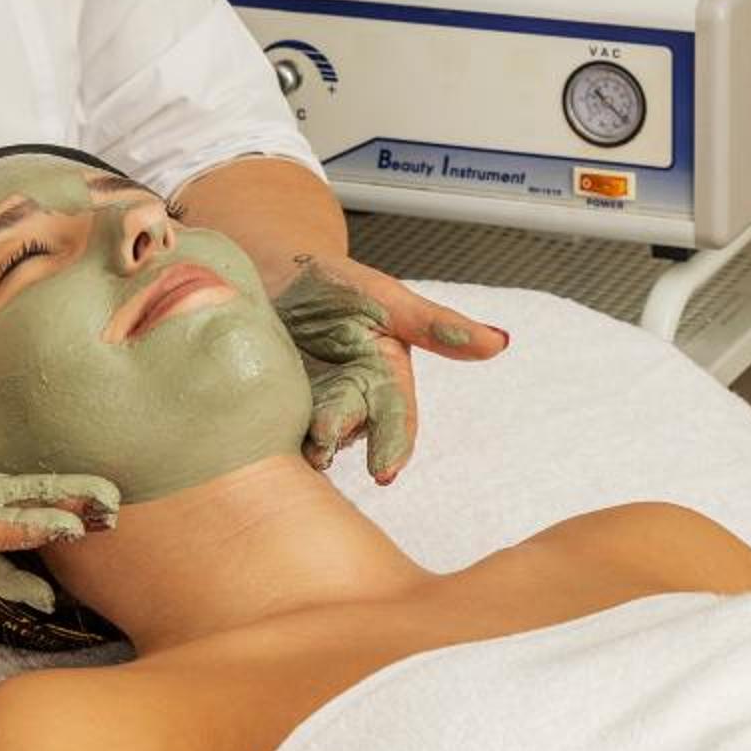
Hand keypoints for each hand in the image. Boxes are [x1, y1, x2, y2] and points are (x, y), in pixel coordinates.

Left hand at [272, 255, 507, 484]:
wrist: (274, 278)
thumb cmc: (337, 286)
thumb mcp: (389, 299)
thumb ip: (438, 326)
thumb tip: (501, 343)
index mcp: (384, 379)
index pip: (396, 419)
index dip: (393, 445)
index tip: (384, 471)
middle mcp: (350, 403)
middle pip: (348, 430)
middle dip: (336, 441)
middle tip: (321, 447)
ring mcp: (308, 410)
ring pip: (310, 439)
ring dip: (302, 447)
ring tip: (290, 449)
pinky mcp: (271, 413)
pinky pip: (272, 433)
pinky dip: (264, 440)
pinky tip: (250, 445)